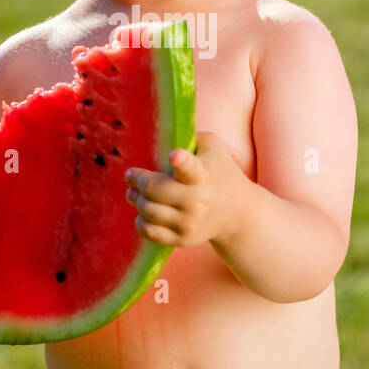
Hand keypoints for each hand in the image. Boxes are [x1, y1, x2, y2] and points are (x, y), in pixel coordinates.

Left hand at [123, 132, 247, 248]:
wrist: (238, 212)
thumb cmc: (220, 170)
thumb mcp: (213, 146)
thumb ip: (189, 135)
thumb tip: (161, 129)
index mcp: (204, 174)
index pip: (191, 168)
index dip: (182, 161)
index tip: (174, 155)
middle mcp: (197, 200)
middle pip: (156, 190)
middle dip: (138, 181)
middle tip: (130, 175)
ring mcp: (190, 222)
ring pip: (148, 211)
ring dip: (135, 199)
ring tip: (133, 192)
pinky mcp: (183, 239)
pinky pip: (151, 233)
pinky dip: (140, 222)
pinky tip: (142, 212)